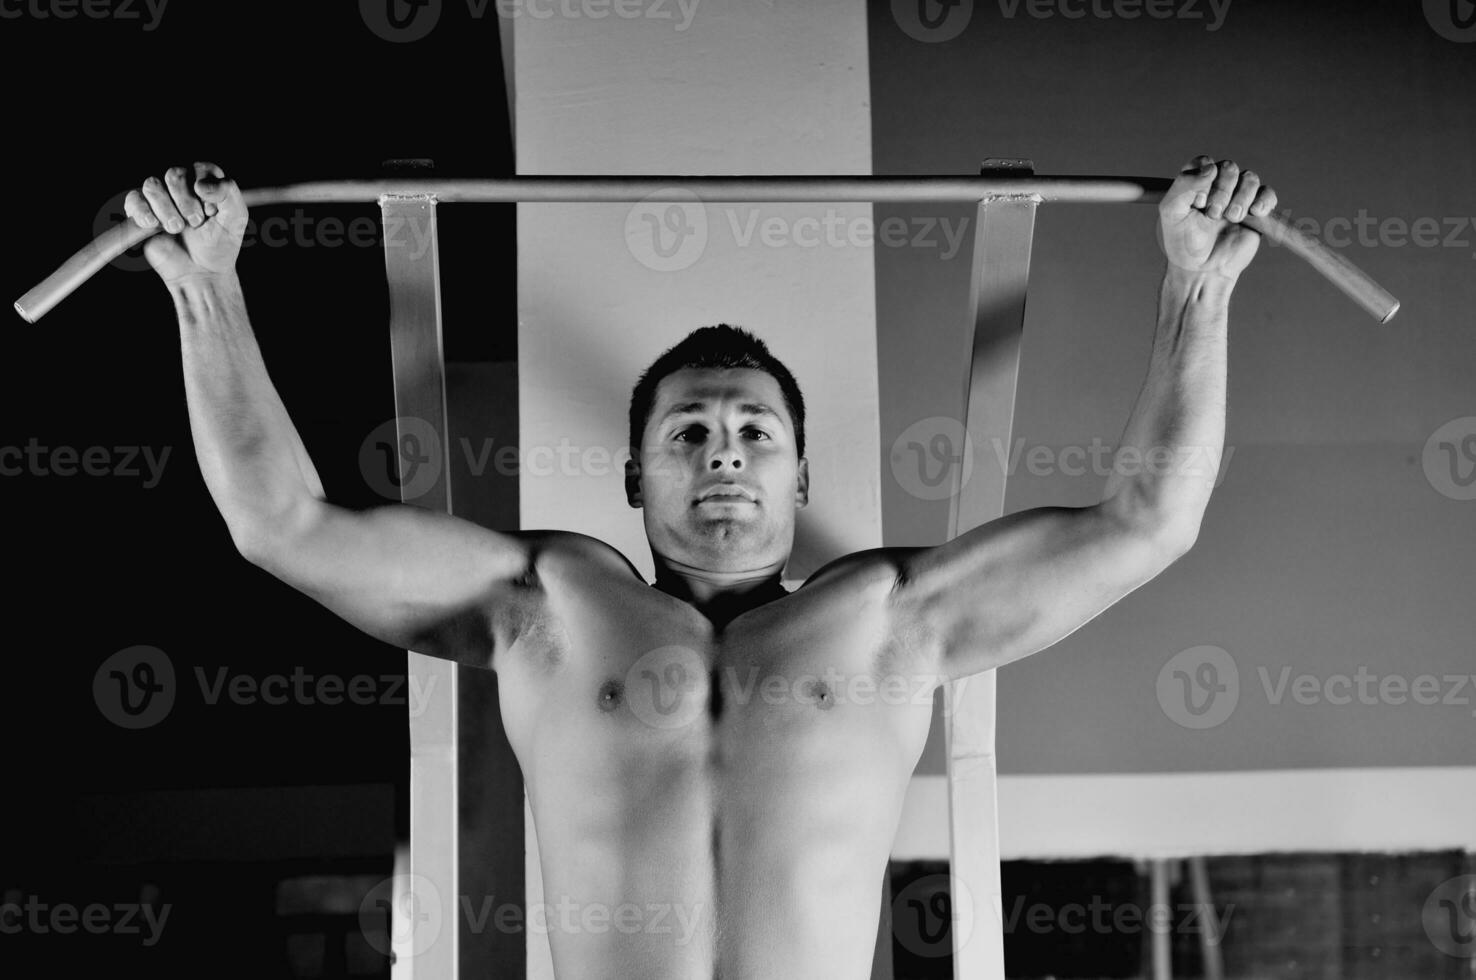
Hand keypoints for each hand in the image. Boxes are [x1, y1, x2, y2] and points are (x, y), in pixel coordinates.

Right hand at [123, 163, 246, 284]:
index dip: (207, 189)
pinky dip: (143, 212)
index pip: (201, 168)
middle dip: (186, 202)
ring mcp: (160, 198)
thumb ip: (228, 192)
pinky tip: (154, 225)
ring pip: (152, 185)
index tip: (212, 211)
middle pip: (174, 174)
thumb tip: (200, 184)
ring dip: (167, 210)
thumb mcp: (236, 218)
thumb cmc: (220, 244)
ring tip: (178, 228)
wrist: (201, 271)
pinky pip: (133, 200)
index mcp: (205, 182)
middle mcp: (181, 185)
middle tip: (196, 222)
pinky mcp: (141, 212)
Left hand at [1157, 155, 1277, 280]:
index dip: (1203, 178)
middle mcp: (1217, 186)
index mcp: (1195, 183)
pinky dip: (1263, 200)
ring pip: (1250, 178)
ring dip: (1240, 198)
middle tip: (1212, 215)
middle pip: (1229, 167)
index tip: (1197, 202)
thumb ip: (1184, 185)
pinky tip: (1254, 213)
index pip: (1204, 162)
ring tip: (1230, 218)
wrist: (1203, 269)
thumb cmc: (1183, 243)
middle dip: (1222, 191)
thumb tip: (1211, 167)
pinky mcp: (1256, 211)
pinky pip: (1267, 193)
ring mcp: (1238, 197)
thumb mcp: (1172, 212)